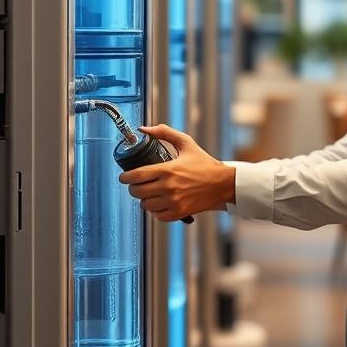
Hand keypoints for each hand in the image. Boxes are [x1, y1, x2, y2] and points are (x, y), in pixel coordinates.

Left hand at [119, 125, 235, 222]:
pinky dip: (155, 211)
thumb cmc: (204, 163)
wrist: (223, 184)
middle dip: (133, 188)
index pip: (136, 176)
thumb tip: (144, 129)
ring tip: (149, 194)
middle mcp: (168, 187)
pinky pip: (157, 216)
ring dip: (144, 199)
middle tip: (136, 184)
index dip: (125, 177)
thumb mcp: (186, 143)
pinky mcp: (179, 212)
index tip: (124, 177)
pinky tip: (159, 203)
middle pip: (137, 192)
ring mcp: (173, 201)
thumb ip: (164, 133)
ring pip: (145, 205)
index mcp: (168, 169)